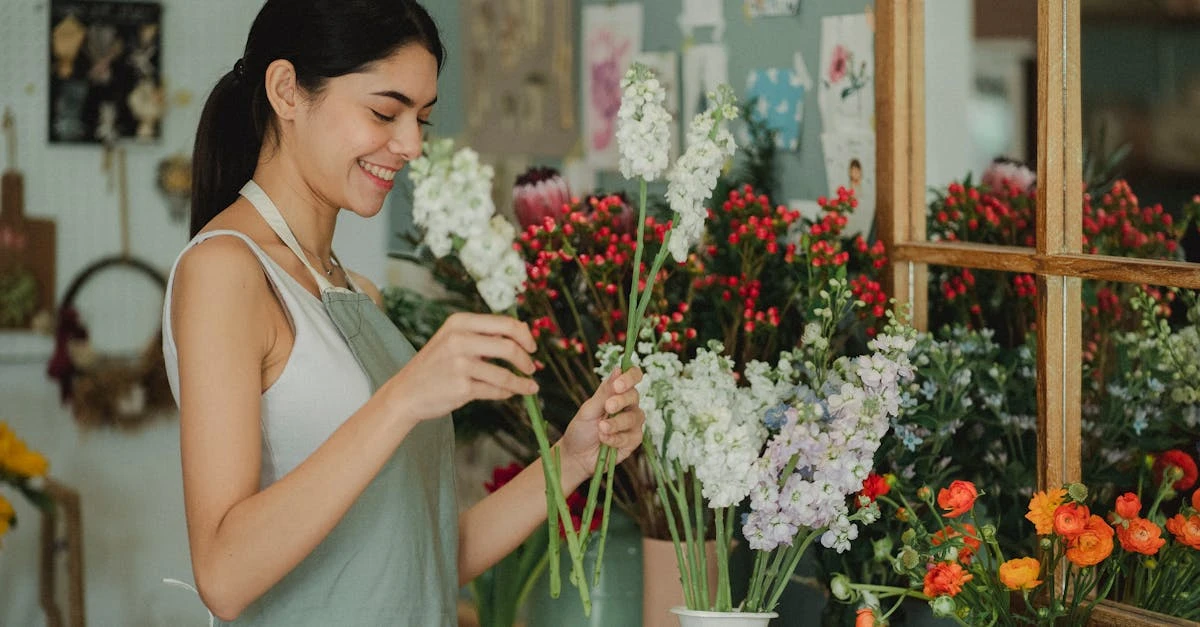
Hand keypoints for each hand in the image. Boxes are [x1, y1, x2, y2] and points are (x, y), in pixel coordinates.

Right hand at [382, 312, 537, 424]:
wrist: (406, 392)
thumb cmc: (436, 365)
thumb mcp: (453, 339)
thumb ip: (484, 334)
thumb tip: (524, 332)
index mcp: (460, 322)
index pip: (505, 323)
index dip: (525, 336)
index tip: (532, 346)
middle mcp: (459, 340)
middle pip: (509, 347)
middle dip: (526, 359)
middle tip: (532, 368)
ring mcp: (460, 364)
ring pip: (505, 374)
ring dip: (522, 382)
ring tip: (530, 387)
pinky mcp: (461, 387)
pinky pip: (495, 390)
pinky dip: (507, 393)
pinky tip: (510, 393)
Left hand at [558, 367, 644, 486]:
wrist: (576, 455)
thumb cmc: (581, 429)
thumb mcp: (588, 409)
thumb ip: (604, 392)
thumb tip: (618, 369)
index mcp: (617, 392)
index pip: (633, 376)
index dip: (630, 377)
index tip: (618, 385)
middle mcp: (628, 405)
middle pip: (635, 396)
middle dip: (621, 401)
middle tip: (607, 407)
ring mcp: (632, 423)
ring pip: (634, 417)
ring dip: (616, 423)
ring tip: (600, 428)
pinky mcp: (633, 441)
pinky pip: (631, 437)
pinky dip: (616, 438)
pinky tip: (604, 440)